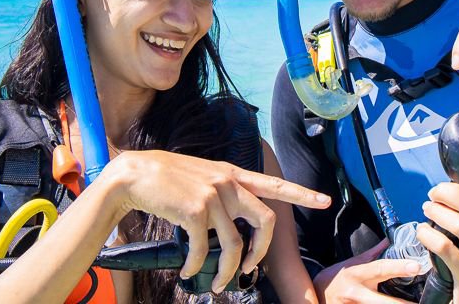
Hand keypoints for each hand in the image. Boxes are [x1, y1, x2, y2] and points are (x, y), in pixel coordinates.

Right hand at [107, 150, 330, 293]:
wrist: (133, 175)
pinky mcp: (196, 210)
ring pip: (235, 244)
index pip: (273, 183)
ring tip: (217, 284)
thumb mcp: (200, 178)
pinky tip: (187, 272)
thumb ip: (221, 193)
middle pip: (266, 220)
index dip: (301, 193)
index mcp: (232, 173)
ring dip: (227, 271)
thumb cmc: (164, 180)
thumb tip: (231, 225)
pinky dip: (196, 267)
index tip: (325, 200)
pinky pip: (205, 250)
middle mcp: (228, 181)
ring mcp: (214, 194)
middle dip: (261, 252)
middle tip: (249, 270)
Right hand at [314, 239, 418, 303]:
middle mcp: (356, 294)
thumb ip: (371, 255)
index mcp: (357, 275)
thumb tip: (388, 241)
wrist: (313, 297)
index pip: (380, 269)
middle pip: (383, 302)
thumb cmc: (334, 280)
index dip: (399, 267)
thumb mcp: (351, 265)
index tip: (416, 266)